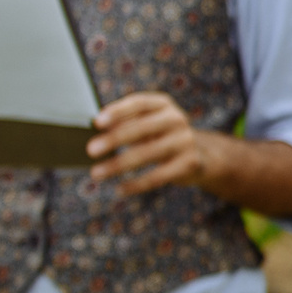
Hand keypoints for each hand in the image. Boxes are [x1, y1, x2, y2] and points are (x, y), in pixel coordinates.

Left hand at [87, 92, 215, 196]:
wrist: (201, 154)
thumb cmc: (160, 136)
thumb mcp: (147, 124)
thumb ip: (126, 123)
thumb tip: (93, 134)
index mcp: (163, 104)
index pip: (139, 103)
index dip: (118, 111)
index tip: (97, 123)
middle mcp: (177, 119)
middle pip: (142, 128)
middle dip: (114, 139)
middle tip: (91, 150)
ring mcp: (186, 141)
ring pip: (148, 153)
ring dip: (119, 164)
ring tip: (97, 173)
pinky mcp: (190, 163)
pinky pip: (159, 176)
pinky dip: (137, 184)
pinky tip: (119, 189)